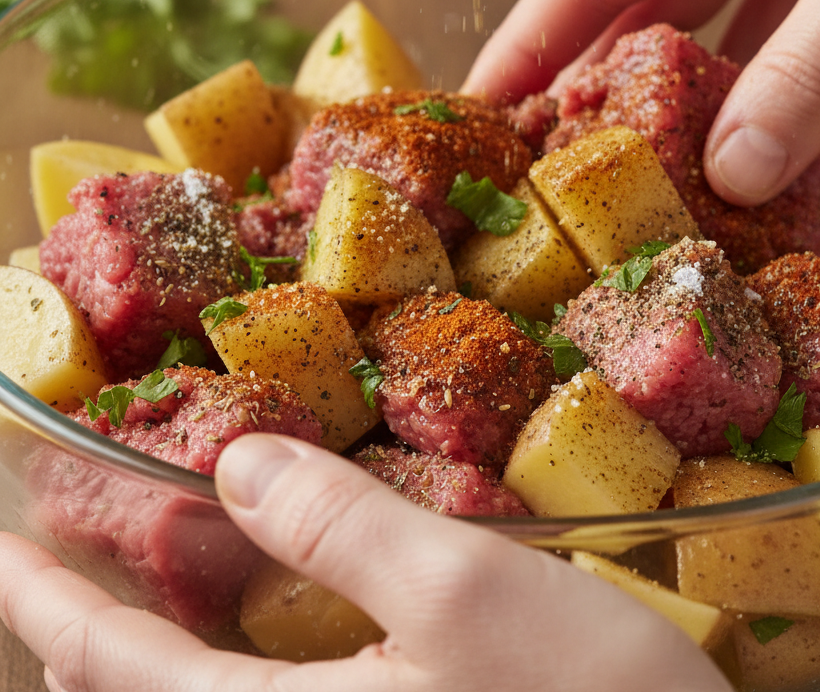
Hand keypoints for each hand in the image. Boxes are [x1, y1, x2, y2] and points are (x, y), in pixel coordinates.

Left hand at [0, 434, 730, 691]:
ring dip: (164, 644)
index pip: (111, 668)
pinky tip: (273, 621)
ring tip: (163, 574)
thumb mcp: (465, 591)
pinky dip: (234, 660)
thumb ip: (341, 525)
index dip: (41, 599)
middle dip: (91, 627)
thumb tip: (238, 463)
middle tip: (81, 548)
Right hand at [464, 0, 819, 205]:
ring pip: (729, 31)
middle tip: (569, 170)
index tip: (481, 110)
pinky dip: (791, 92)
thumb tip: (730, 174)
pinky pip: (804, 38)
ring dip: (706, 103)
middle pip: (648, 7)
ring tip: (667, 180)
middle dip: (607, 86)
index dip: (527, 42)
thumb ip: (810, 69)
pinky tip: (785, 148)